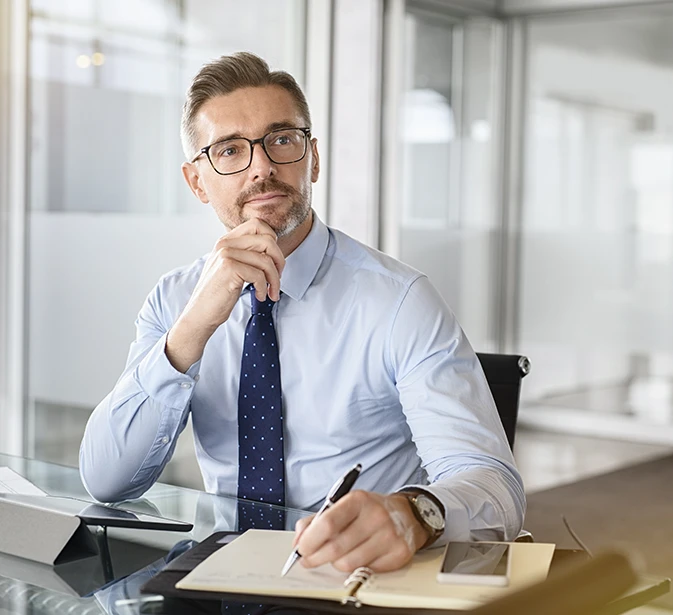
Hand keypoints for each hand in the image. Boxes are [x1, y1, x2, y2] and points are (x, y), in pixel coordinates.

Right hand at [166, 219, 284, 371]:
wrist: (200, 313)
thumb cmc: (219, 293)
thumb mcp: (231, 267)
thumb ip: (246, 254)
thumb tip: (273, 248)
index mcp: (226, 240)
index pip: (258, 224)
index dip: (273, 240)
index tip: (274, 260)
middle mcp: (225, 244)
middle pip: (267, 240)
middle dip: (279, 261)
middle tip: (277, 278)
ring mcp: (226, 254)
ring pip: (266, 260)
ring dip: (274, 280)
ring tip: (271, 292)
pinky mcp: (229, 269)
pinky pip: (259, 275)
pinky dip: (264, 289)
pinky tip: (260, 296)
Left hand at [292, 491, 430, 572]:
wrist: (406, 514)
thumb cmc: (369, 510)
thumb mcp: (343, 505)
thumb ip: (317, 520)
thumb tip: (299, 540)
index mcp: (358, 500)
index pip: (328, 523)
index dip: (310, 540)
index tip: (301, 548)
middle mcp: (376, 516)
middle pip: (336, 548)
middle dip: (316, 557)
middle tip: (309, 559)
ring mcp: (389, 536)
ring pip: (348, 564)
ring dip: (336, 563)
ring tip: (338, 554)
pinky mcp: (398, 554)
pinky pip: (365, 571)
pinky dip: (356, 567)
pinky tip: (359, 555)